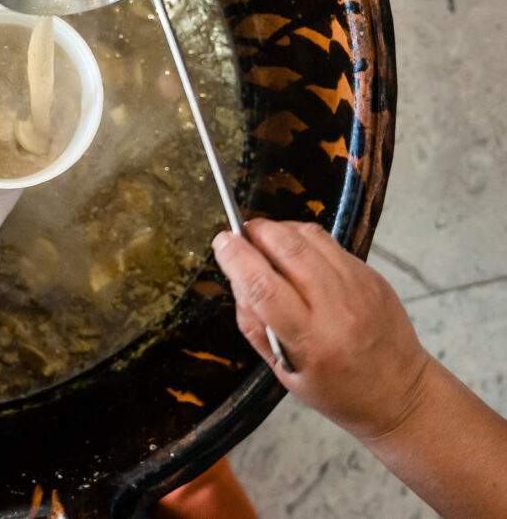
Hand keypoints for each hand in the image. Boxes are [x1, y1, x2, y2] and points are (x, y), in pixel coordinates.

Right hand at [212, 219, 432, 440]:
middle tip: (240, 235)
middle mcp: (338, 308)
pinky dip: (304, 239)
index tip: (222, 243)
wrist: (400, 394)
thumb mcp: (283, 372)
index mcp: (311, 341)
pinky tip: (294, 251)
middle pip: (287, 248)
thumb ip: (255, 325)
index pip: (263, 286)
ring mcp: (359, 287)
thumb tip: (237, 280)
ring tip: (264, 238)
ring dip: (279, 229)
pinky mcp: (372, 275)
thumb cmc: (337, 391)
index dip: (236, 257)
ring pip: (310, 237)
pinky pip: (330, 243)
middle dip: (256, 232)